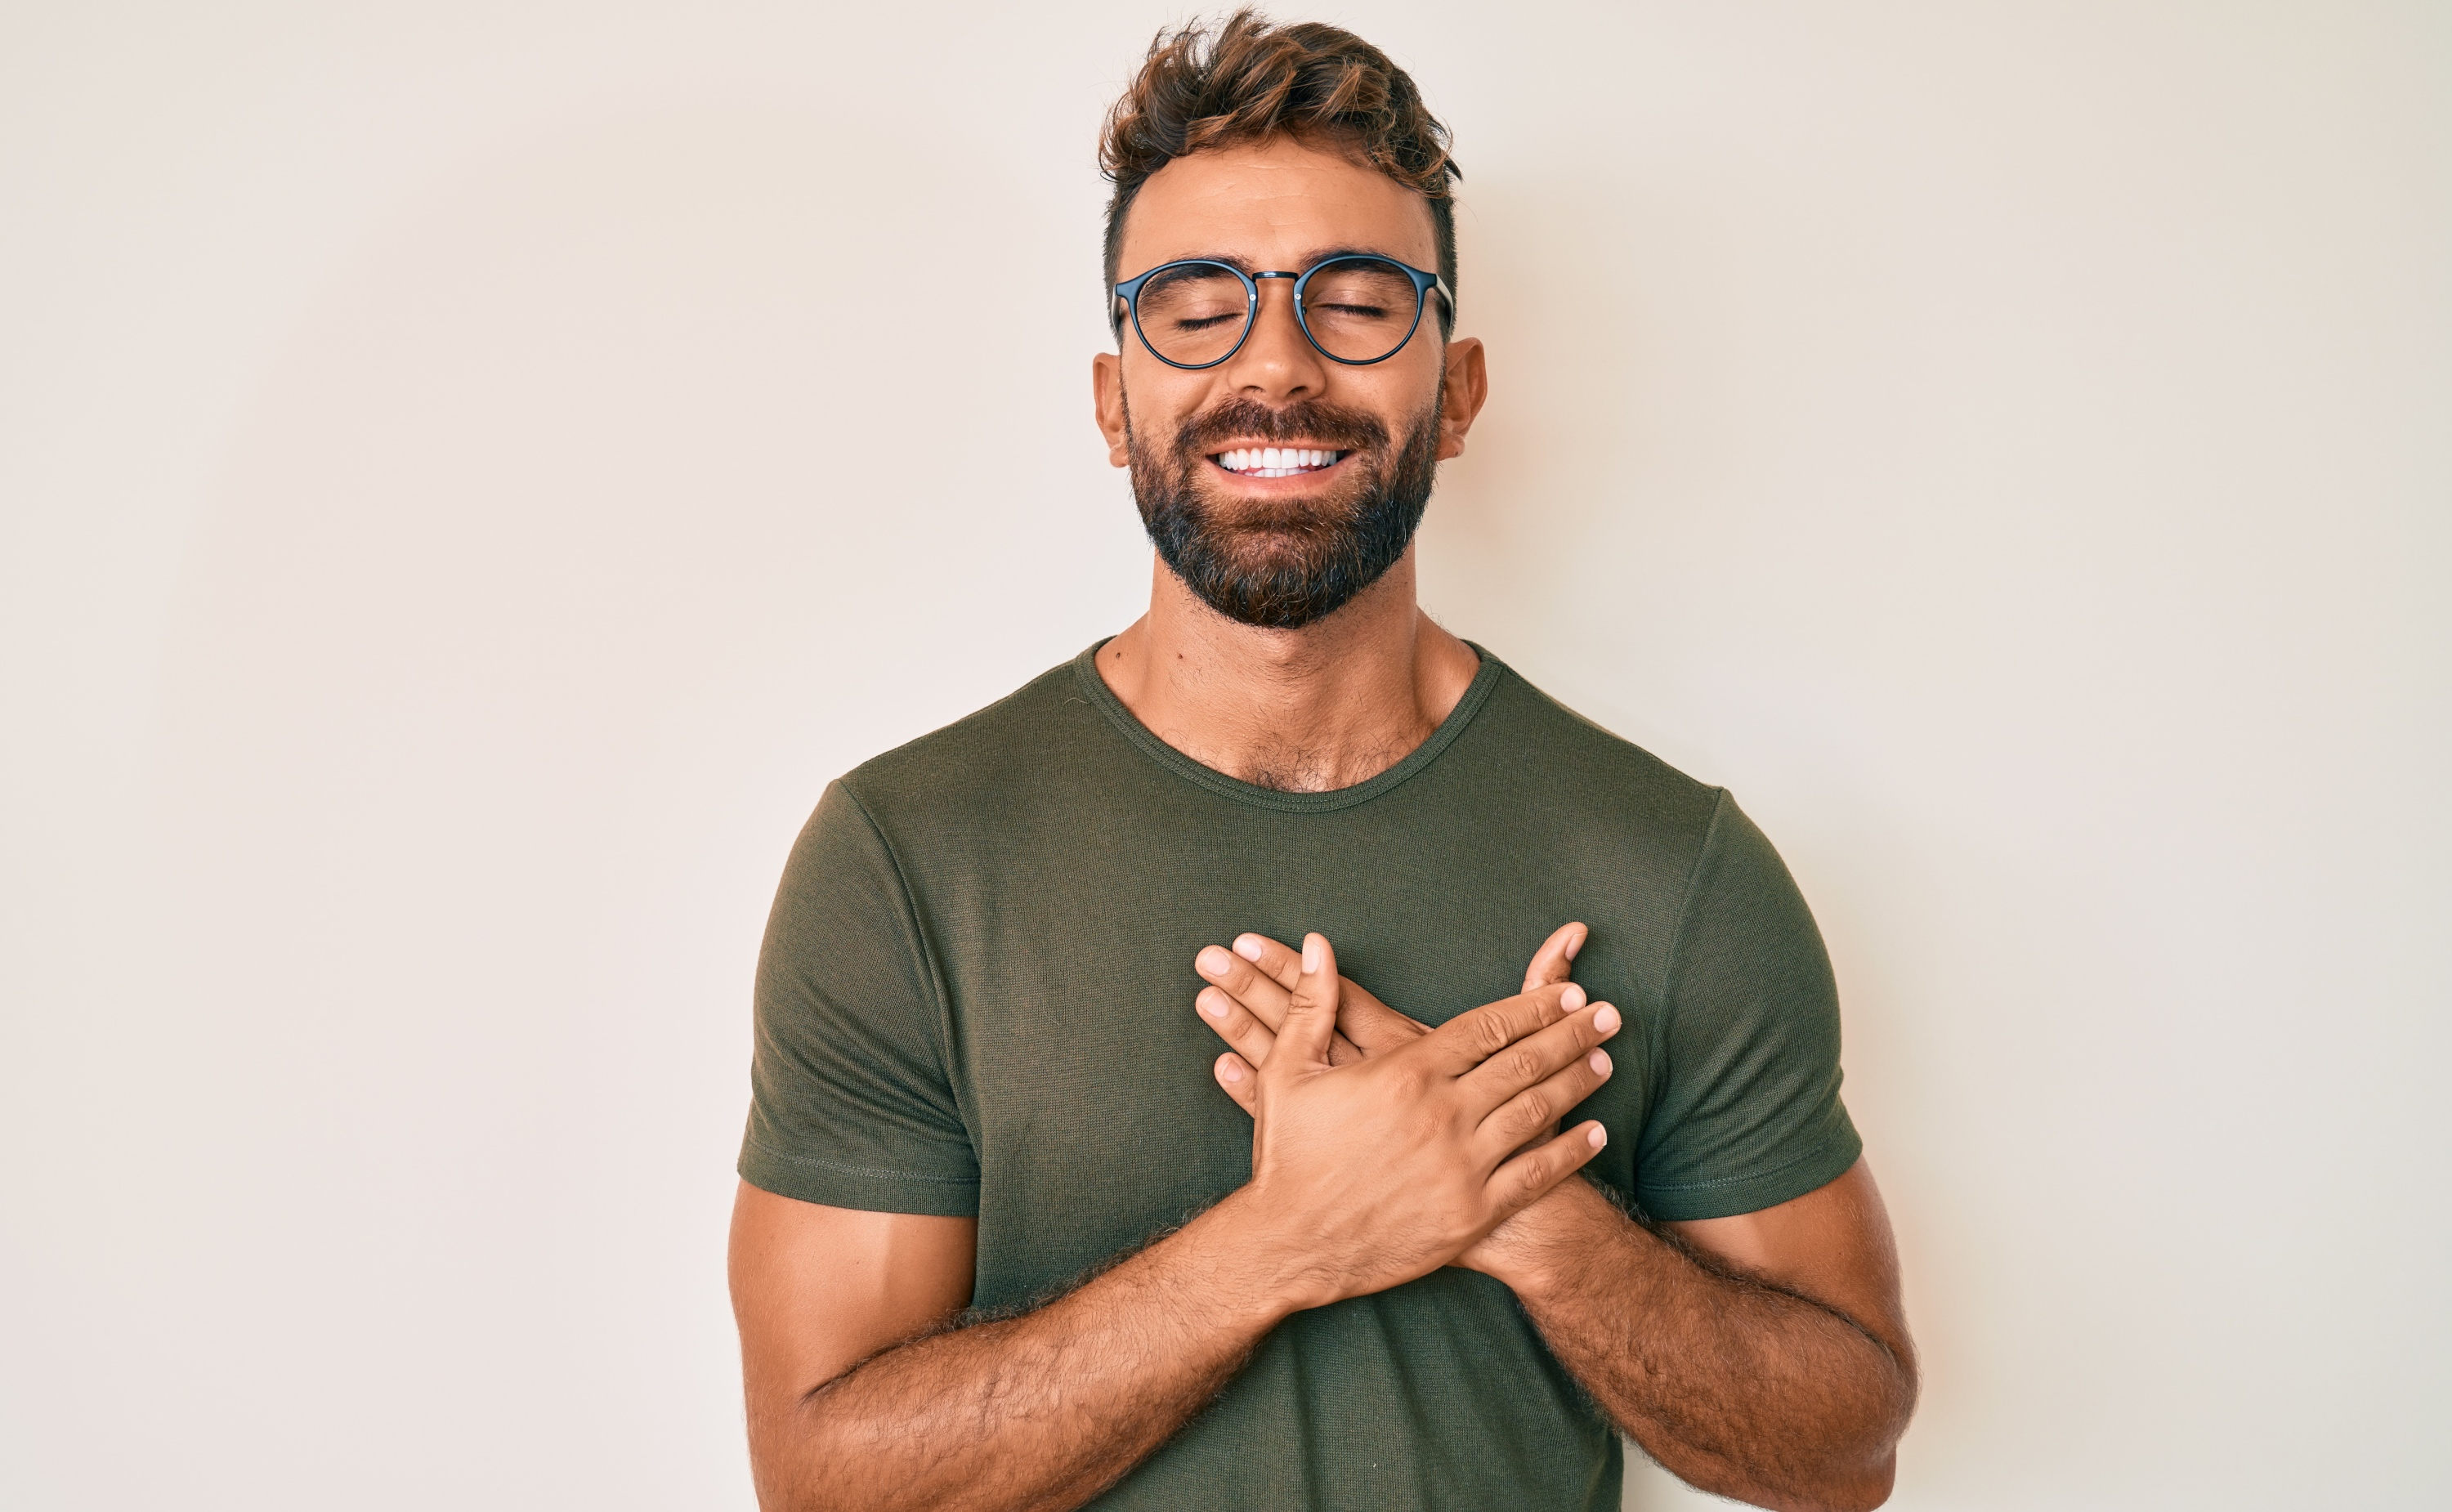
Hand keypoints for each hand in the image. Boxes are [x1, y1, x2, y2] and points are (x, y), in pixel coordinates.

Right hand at [1220, 932, 1617, 1312]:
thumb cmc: (1287, 1155)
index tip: (1568, 992)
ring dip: (1575, 1082)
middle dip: (1571, 1033)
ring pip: (1536, 1112)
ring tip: (1605, 1061)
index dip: (1533, 1007)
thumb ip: (1310, 1003)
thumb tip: (1316, 944)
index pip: (1486, 1027)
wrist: (1291, 1244)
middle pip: (1523, 1062)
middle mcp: (1443, 1113)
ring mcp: (1462, 1164)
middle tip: (1608, 1014)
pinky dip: (1569, 1152)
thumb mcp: (1288, 1071)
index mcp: (1405, 1072)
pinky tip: (1593, 1133)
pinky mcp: (1471, 1212)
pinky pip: (1534, 1175)